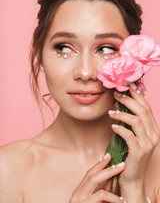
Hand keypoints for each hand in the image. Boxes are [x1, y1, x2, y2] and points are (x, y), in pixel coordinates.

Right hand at [70, 153, 124, 202]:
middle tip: (120, 164)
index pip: (88, 175)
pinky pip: (101, 195)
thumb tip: (112, 184)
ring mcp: (78, 200)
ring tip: (123, 179)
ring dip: (110, 178)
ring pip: (94, 180)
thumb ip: (100, 195)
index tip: (108, 156)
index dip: (99, 165)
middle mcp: (76, 195)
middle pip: (90, 174)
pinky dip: (113, 197)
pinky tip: (121, 201)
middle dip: (105, 166)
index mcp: (79, 193)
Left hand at [109, 83, 159, 199]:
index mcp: (154, 129)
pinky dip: (119, 128)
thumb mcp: (135, 136)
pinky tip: (112, 126)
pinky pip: (128, 135)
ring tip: (110, 112)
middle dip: (128, 100)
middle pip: (142, 111)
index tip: (127, 87)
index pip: (147, 108)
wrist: (133, 178)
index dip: (137, 96)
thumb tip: (123, 104)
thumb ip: (133, 122)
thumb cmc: (131, 155)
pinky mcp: (139, 152)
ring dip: (121, 113)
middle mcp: (154, 135)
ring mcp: (148, 144)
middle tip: (115, 95)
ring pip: (135, 120)